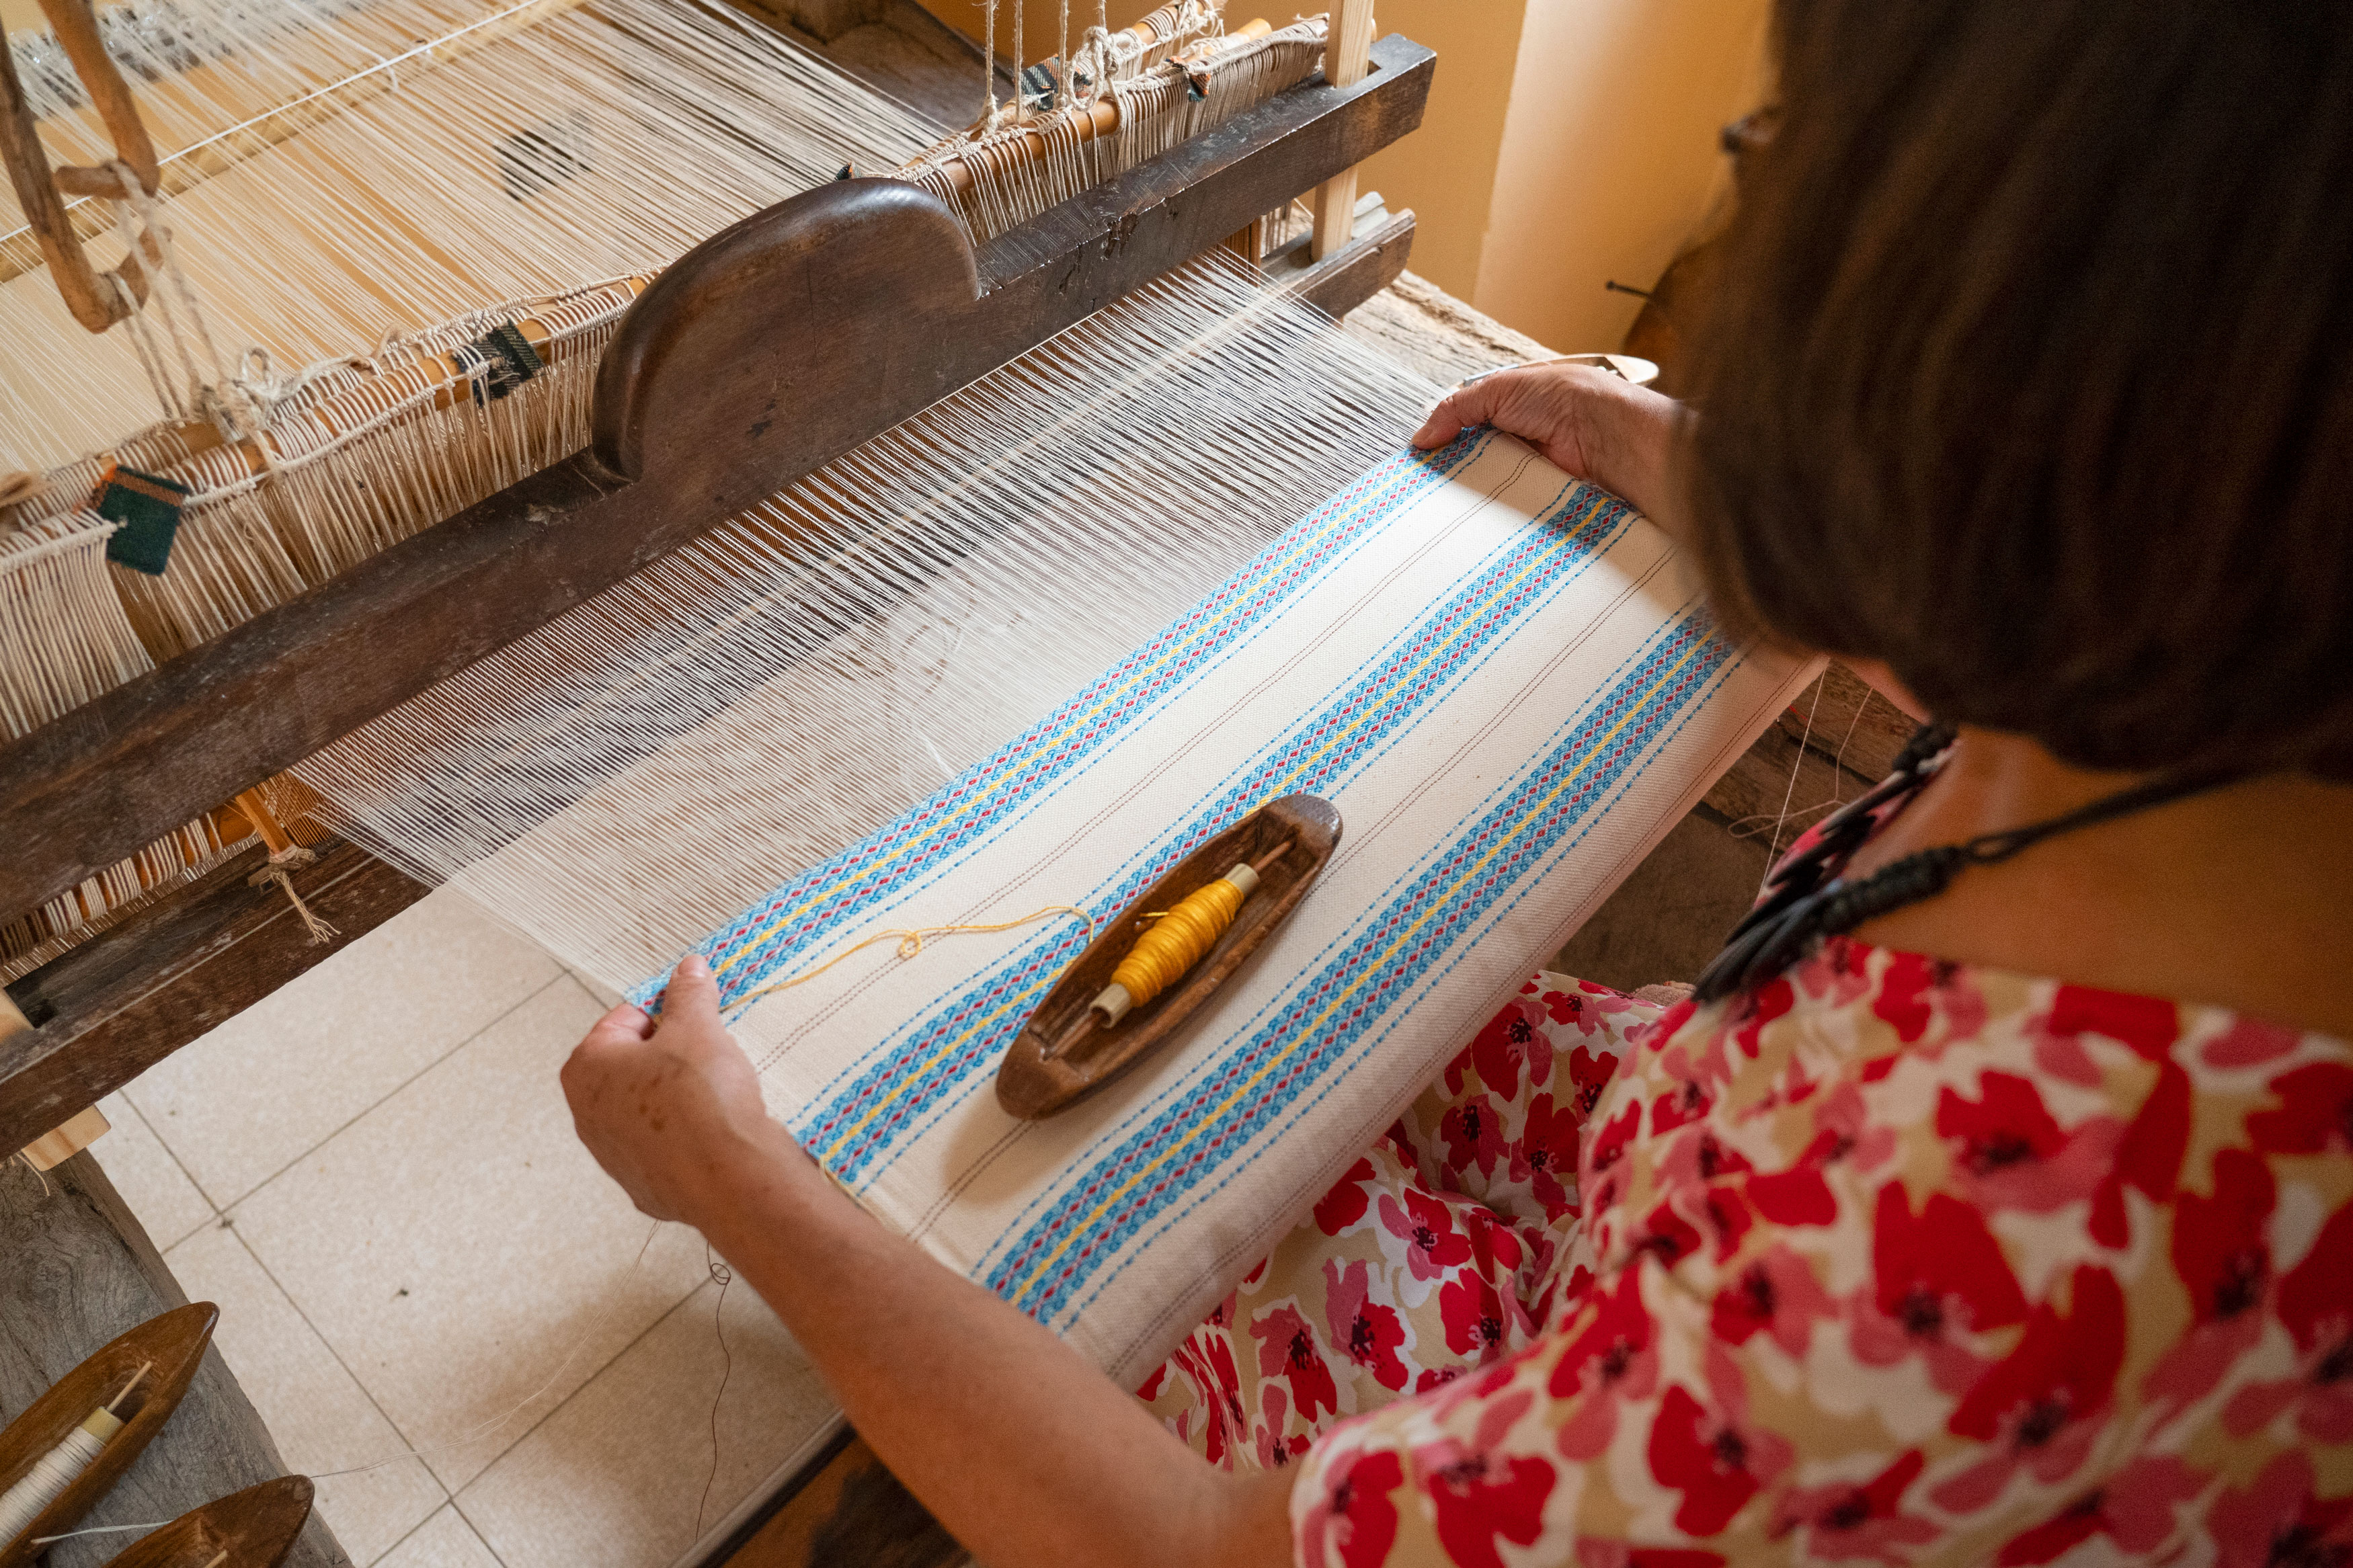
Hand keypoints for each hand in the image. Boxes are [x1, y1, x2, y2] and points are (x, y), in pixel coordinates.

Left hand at [561, 953, 803, 1224]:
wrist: (730, 1177)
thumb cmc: (702, 1097)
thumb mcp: (698, 1028)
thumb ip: (688, 994)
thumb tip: (688, 969)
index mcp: (587, 1068)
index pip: (626, 1020)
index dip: (666, 1014)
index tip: (696, 1020)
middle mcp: (586, 1114)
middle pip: (633, 1064)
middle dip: (670, 1057)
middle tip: (709, 1057)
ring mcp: (612, 1156)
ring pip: (649, 1107)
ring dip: (677, 1096)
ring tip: (715, 1095)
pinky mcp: (641, 1185)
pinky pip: (665, 1146)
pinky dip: (686, 1135)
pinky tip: (714, 1132)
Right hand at [1412, 362, 1684, 534]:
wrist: (1604, 433)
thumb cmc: (1562, 399)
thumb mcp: (1500, 389)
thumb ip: (1457, 409)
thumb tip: (1422, 437)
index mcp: (1509, 410)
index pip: (1466, 428)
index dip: (1443, 441)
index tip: (1421, 458)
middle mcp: (1518, 440)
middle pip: (1472, 461)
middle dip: (1450, 472)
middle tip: (1423, 487)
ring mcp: (1528, 470)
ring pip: (1486, 488)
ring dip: (1467, 495)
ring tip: (1437, 508)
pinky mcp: (1538, 497)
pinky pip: (1506, 509)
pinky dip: (1490, 514)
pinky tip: (1469, 520)